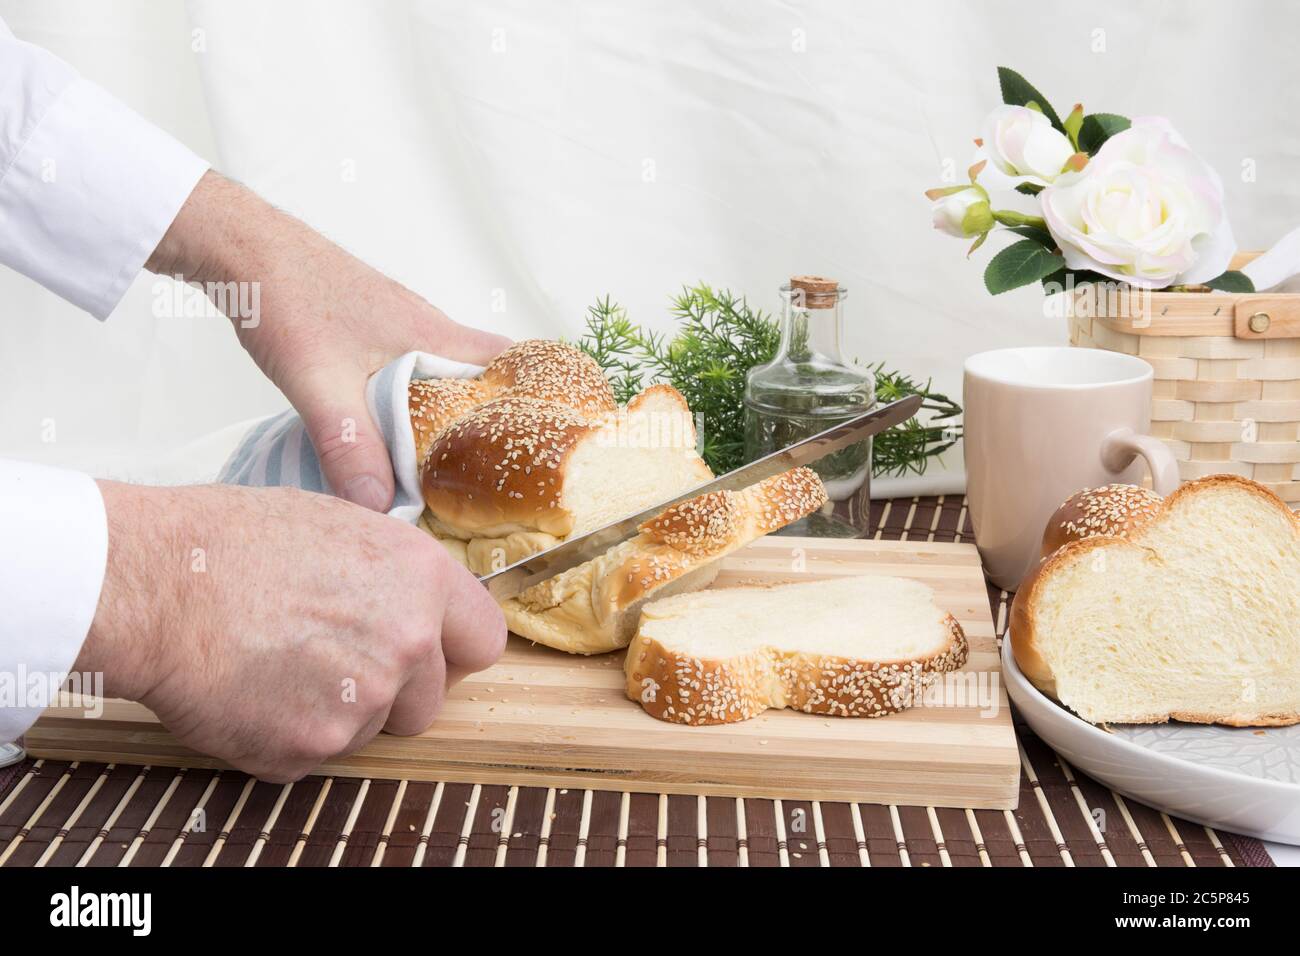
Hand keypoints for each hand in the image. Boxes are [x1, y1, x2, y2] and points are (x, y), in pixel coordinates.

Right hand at [77, 480, 506, 781]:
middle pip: (429, 701)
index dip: (452, 652)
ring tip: (280, 665)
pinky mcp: (312, 747)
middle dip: (391, 693)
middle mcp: (407, 643)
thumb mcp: (341, 527)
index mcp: (422, 580)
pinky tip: (252, 690)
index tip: (428, 655)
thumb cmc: (234, 543)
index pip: (484, 641)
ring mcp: (363, 701)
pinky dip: (285, 736)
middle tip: (330, 662)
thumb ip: (397, 576)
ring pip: (371, 731)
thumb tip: (416, 603)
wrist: (157, 585)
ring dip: (337, 713)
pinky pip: (314, 756)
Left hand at [146, 171, 510, 512]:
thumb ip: (350, 446)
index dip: (535, 395)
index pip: (509, 359)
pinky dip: (414, 397)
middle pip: (479, 371)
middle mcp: (423, 324)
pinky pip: (409, 366)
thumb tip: (380, 508)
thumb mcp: (319, 383)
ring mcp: (395, 321)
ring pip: (441, 371)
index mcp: (431, 333)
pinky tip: (391, 427)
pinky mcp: (367, 325)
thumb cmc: (284, 296)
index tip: (548, 437)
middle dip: (492, 416)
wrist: (237, 245)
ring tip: (448, 461)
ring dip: (448, 409)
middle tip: (497, 468)